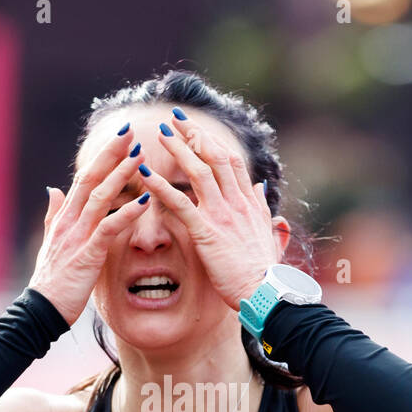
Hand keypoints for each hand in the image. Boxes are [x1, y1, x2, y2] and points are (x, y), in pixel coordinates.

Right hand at [28, 124, 150, 325]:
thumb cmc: (51, 280)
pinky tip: (144, 200)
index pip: (85, 178)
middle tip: (130, 130)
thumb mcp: (51, 242)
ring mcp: (78, 236)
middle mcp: (70, 220)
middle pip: (91, 178)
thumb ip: (53, 213)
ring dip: (121, 175)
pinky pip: (109, 228)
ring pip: (100, 197)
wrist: (41, 309)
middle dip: (111, 153)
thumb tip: (53, 189)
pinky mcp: (87, 254)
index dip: (102, 156)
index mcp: (65, 217)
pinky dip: (127, 212)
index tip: (119, 137)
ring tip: (140, 156)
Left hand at [144, 114, 280, 310]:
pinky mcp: (206, 232)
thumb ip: (261, 207)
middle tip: (175, 117)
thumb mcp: (267, 232)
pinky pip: (179, 203)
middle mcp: (236, 203)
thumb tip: (259, 184)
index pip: (230, 161)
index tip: (197, 129)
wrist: (267, 293)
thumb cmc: (264, 271)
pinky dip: (160, 186)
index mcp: (249, 202)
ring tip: (161, 133)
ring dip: (179, 149)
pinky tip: (144, 174)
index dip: (213, 141)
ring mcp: (222, 215)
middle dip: (194, 134)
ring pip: (198, 171)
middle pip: (214, 156)